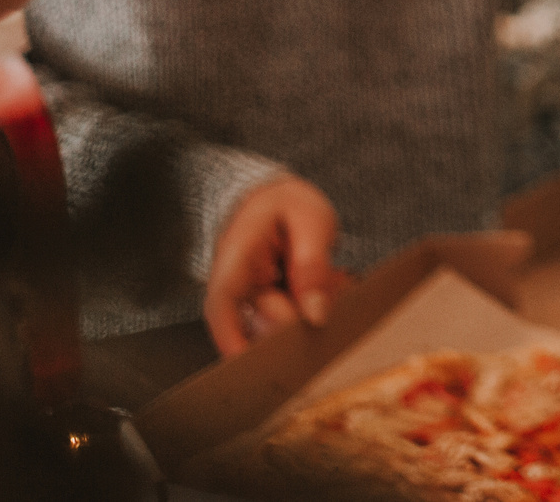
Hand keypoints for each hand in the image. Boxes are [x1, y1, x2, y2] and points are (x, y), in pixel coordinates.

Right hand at [205, 174, 350, 354]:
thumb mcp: (309, 219)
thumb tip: (315, 315)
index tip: (250, 363)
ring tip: (336, 277)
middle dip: (304, 315)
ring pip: (281, 323)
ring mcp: (250, 295)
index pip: (223, 302)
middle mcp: (237, 282)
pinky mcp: (266, 302)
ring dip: (313, 309)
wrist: (275, 196)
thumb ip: (312, 264)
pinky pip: (290, 317)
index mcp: (237, 254)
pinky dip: (314, 306)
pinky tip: (333, 282)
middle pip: (263, 321)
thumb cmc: (287, 203)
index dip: (231, 337)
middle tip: (336, 286)